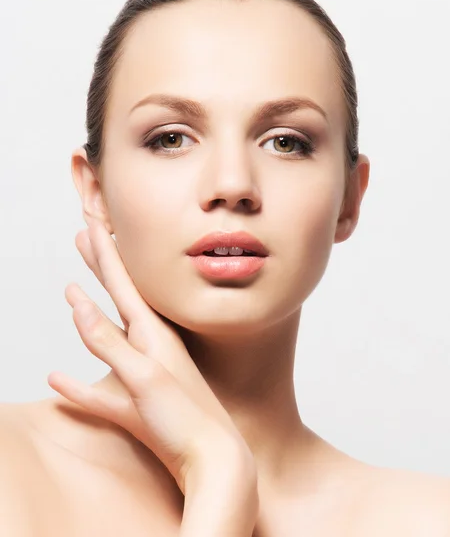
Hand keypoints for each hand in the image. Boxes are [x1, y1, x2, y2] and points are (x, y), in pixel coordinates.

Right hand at [47, 217, 255, 494]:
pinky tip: (58, 380)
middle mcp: (150, 347)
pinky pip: (101, 390)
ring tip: (73, 293)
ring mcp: (143, 374)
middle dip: (100, 266)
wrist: (214, 461)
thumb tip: (79, 306)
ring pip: (108, 336)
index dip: (105, 251)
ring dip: (88, 314)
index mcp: (154, 334)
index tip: (92, 221)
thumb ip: (111, 344)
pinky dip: (79, 384)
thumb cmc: (186, 419)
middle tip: (86, 237)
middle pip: (118, 296)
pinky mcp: (138, 405)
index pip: (124, 282)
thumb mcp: (144, 376)